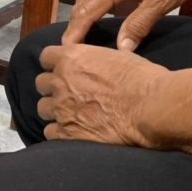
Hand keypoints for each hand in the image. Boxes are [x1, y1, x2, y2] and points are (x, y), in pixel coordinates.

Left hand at [36, 44, 169, 146]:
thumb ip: (96, 60)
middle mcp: (60, 82)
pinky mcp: (66, 134)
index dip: (54, 64)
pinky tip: (73, 132)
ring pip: (42, 108)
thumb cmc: (141, 79)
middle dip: (52, 88)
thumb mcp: (117, 57)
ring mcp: (61, 109)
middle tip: (68, 94)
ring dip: (55, 111)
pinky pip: (49, 133)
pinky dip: (59, 133)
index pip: (45, 57)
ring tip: (71, 115)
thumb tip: (97, 65)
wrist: (150, 107)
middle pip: (41, 84)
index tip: (63, 71)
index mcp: (72, 58)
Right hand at [62, 0, 191, 50]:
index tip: (66, 50)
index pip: (87, 11)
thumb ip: (140, 23)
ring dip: (80, 20)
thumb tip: (122, 47)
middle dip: (73, 28)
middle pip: (82, 5)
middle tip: (68, 53)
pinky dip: (91, 12)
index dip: (75, 32)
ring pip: (88, 0)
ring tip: (78, 42)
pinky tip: (95, 24)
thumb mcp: (163, 0)